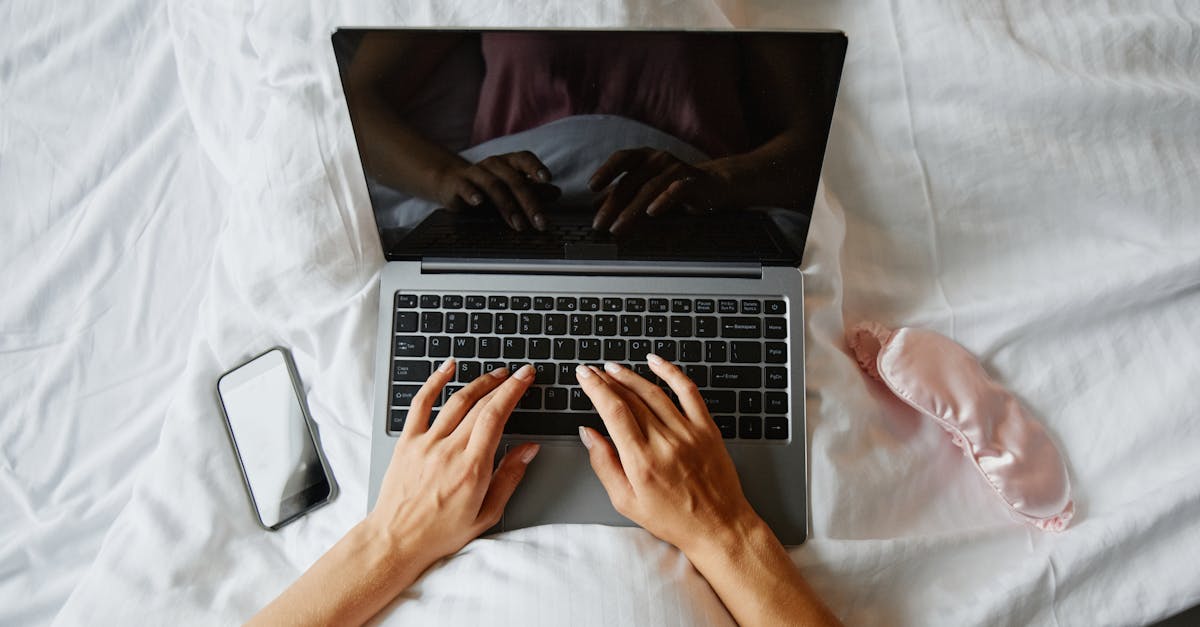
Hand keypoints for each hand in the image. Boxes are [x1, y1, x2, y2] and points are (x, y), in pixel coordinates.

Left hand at [365, 360, 539, 570]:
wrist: (397, 540)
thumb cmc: (441, 532)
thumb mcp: (487, 514)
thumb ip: (510, 477)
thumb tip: (528, 449)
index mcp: (472, 468)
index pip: (496, 417)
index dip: (513, 391)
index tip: (526, 377)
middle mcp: (449, 451)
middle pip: (480, 405)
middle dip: (503, 384)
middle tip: (518, 374)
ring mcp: (425, 443)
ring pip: (456, 401)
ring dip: (479, 382)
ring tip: (495, 374)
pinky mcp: (407, 442)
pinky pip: (420, 404)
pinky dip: (434, 381)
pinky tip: (447, 367)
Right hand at [436, 152, 560, 230]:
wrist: (450, 182)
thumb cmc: (486, 185)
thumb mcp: (511, 188)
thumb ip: (533, 190)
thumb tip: (557, 192)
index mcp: (509, 162)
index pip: (525, 159)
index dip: (536, 167)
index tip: (547, 179)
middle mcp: (494, 164)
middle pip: (514, 180)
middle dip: (530, 203)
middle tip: (540, 222)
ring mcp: (475, 173)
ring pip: (494, 186)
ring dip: (508, 206)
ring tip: (519, 224)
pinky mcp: (458, 183)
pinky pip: (465, 187)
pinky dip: (472, 194)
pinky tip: (478, 202)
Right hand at [574, 355, 761, 554]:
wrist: (719, 527)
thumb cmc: (673, 519)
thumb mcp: (626, 502)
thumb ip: (604, 464)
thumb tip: (588, 434)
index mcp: (641, 461)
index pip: (613, 411)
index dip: (595, 388)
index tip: (584, 375)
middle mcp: (665, 442)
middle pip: (630, 398)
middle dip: (607, 380)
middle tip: (593, 371)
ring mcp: (689, 432)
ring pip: (654, 391)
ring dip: (630, 375)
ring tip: (614, 368)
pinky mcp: (707, 429)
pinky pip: (688, 391)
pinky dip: (670, 371)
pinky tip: (655, 361)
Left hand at [588, 148, 731, 234]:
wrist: (713, 185)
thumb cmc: (675, 186)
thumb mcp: (646, 188)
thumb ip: (623, 194)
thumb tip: (596, 206)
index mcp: (644, 157)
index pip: (621, 158)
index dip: (605, 171)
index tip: (592, 187)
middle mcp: (658, 158)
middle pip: (631, 181)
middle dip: (612, 205)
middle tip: (600, 225)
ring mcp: (676, 168)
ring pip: (649, 188)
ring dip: (631, 210)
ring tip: (618, 228)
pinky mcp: (693, 182)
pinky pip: (677, 190)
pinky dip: (663, 200)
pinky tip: (652, 212)